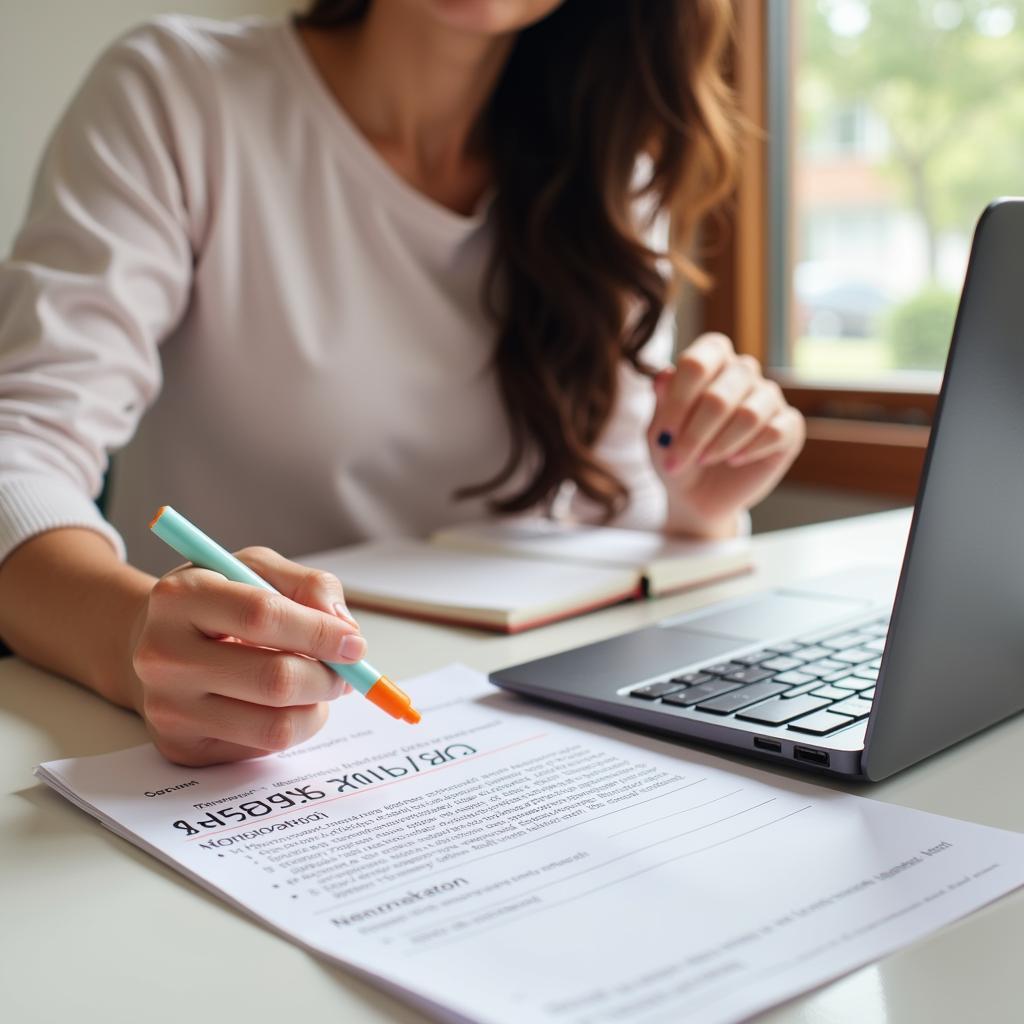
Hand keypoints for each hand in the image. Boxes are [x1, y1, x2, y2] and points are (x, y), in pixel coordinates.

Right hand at [129, 547, 364, 765]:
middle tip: (344, 671)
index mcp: (181, 596)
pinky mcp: (181, 746)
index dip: (319, 632)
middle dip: (328, 678)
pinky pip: (263, 747)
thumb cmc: (220, 600)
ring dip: (316, 707)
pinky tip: (279, 703)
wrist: (161, 643)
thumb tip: (345, 630)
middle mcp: (163, 654)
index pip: (262, 616)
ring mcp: (167, 706)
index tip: (354, 643)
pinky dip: (293, 725)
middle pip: (274, 680)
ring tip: (315, 685)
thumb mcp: (259, 568)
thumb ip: (310, 586)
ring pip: (276, 726)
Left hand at [647, 333, 804, 536]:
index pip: (697, 363)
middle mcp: (742, 371)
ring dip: (720, 444)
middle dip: (695, 434)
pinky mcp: (789, 425)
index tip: (664, 434)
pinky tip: (734, 460)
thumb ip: (662, 401)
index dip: (678, 399)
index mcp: (710, 360)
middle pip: (720, 395)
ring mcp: (768, 396)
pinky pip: (775, 432)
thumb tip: (664, 375)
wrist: (696, 493)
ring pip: (749, 415)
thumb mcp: (660, 430)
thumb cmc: (675, 452)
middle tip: (678, 458)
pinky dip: (749, 450)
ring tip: (704, 459)